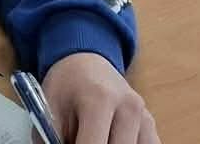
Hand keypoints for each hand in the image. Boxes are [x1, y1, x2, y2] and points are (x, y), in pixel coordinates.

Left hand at [42, 52, 157, 143]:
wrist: (87, 63)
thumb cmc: (66, 87)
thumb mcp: (48, 112)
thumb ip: (53, 141)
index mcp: (100, 99)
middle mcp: (129, 107)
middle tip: (78, 140)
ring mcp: (144, 116)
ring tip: (93, 138)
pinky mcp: (150, 125)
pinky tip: (110, 140)